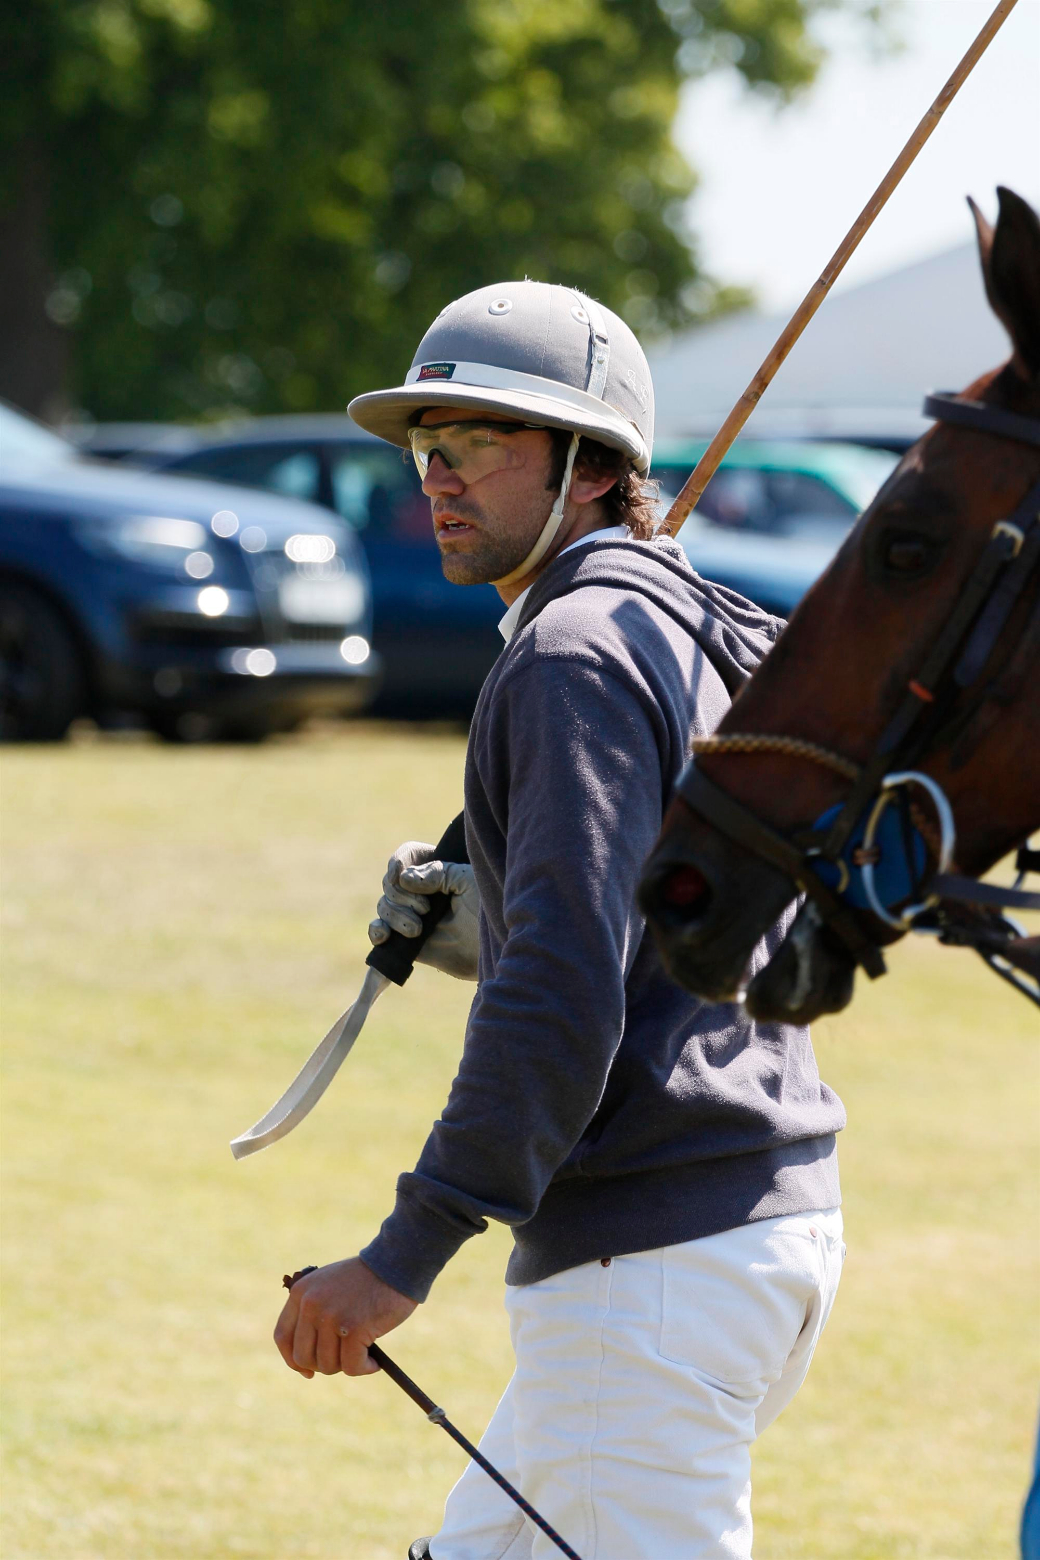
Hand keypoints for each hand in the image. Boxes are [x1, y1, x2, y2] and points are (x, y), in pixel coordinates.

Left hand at [274, 1257, 416, 1377]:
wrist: (396, 1262)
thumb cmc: (367, 1279)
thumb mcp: (329, 1287)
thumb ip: (314, 1314)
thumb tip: (306, 1364)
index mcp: (301, 1292)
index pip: (283, 1337)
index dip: (293, 1360)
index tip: (308, 1372)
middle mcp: (311, 1304)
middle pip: (304, 1357)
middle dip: (325, 1365)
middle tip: (345, 1359)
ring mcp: (331, 1317)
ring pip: (328, 1365)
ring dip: (348, 1365)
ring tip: (364, 1352)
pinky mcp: (354, 1329)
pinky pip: (352, 1367)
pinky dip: (365, 1368)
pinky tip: (374, 1361)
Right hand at [368, 840, 479, 980]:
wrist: (501, 949)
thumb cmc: (492, 909)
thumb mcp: (469, 880)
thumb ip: (438, 872)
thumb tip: (403, 879)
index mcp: (438, 871)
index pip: (406, 857)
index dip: (398, 862)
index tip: (400, 874)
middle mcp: (423, 892)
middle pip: (390, 883)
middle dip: (401, 895)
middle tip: (426, 909)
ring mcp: (413, 917)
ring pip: (384, 907)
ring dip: (394, 915)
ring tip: (417, 930)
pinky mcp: (408, 943)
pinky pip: (380, 933)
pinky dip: (376, 931)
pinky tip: (383, 935)